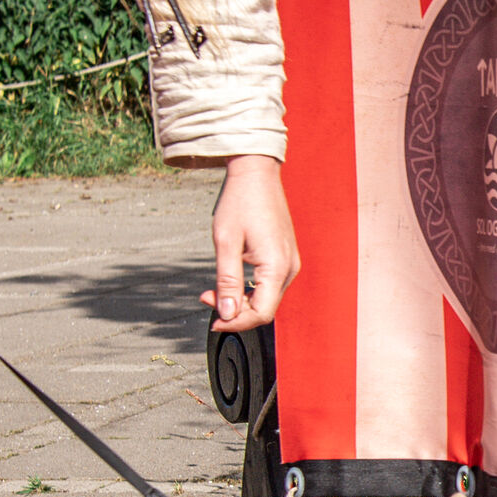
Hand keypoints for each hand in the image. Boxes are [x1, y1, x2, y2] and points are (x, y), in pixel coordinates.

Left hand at [205, 153, 296, 331]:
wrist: (256, 173)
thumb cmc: (241, 201)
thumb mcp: (225, 242)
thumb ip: (227, 281)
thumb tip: (226, 314)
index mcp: (277, 265)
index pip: (261, 313)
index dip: (237, 323)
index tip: (213, 320)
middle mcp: (290, 267)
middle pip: (265, 308)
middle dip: (235, 311)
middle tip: (206, 297)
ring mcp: (290, 262)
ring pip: (267, 298)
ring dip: (241, 300)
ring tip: (214, 288)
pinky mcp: (285, 257)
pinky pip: (270, 284)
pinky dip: (250, 289)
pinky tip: (232, 278)